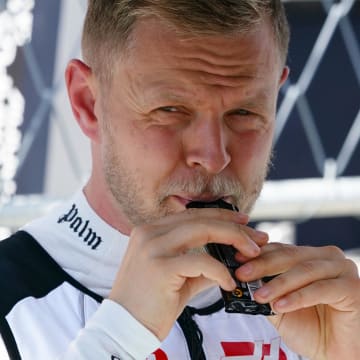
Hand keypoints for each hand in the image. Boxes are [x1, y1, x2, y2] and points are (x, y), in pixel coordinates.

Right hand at [109, 208, 267, 339]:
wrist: (124, 327)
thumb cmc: (150, 302)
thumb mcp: (176, 276)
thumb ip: (199, 264)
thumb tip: (229, 260)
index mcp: (151, 230)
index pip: (192, 215)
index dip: (220, 216)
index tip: (243, 223)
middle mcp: (149, 232)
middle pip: (200, 219)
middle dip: (233, 226)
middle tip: (257, 237)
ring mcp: (153, 248)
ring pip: (202, 231)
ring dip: (233, 240)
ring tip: (253, 253)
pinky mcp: (160, 267)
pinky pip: (201, 262)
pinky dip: (220, 270)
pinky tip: (229, 282)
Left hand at [236, 242, 359, 359]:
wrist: (337, 354)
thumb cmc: (311, 328)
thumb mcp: (280, 306)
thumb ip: (265, 289)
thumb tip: (242, 278)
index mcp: (310, 256)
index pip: (280, 249)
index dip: (257, 253)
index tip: (236, 258)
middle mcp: (326, 257)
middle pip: (289, 255)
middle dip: (262, 265)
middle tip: (242, 274)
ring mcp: (341, 269)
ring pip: (303, 270)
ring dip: (278, 283)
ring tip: (259, 295)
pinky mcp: (352, 287)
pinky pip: (319, 289)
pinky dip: (297, 297)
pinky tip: (280, 305)